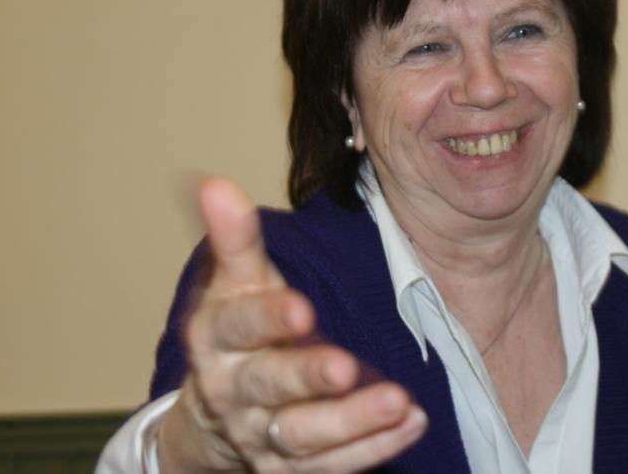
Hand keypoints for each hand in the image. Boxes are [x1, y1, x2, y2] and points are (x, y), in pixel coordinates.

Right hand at [158, 178, 427, 472]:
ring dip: (351, 421)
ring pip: (302, 436)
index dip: (265, 319)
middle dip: (307, 377)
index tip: (301, 308)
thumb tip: (215, 183)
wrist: (216, 411)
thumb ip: (235, 238)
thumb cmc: (237, 330)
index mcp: (215, 339)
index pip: (236, 327)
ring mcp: (259, 436)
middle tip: (347, 366)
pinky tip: (412, 422)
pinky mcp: (287, 471)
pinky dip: (372, 449)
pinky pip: (331, 467)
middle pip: (267, 386)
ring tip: (400, 401)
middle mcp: (232, 392)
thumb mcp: (235, 283)